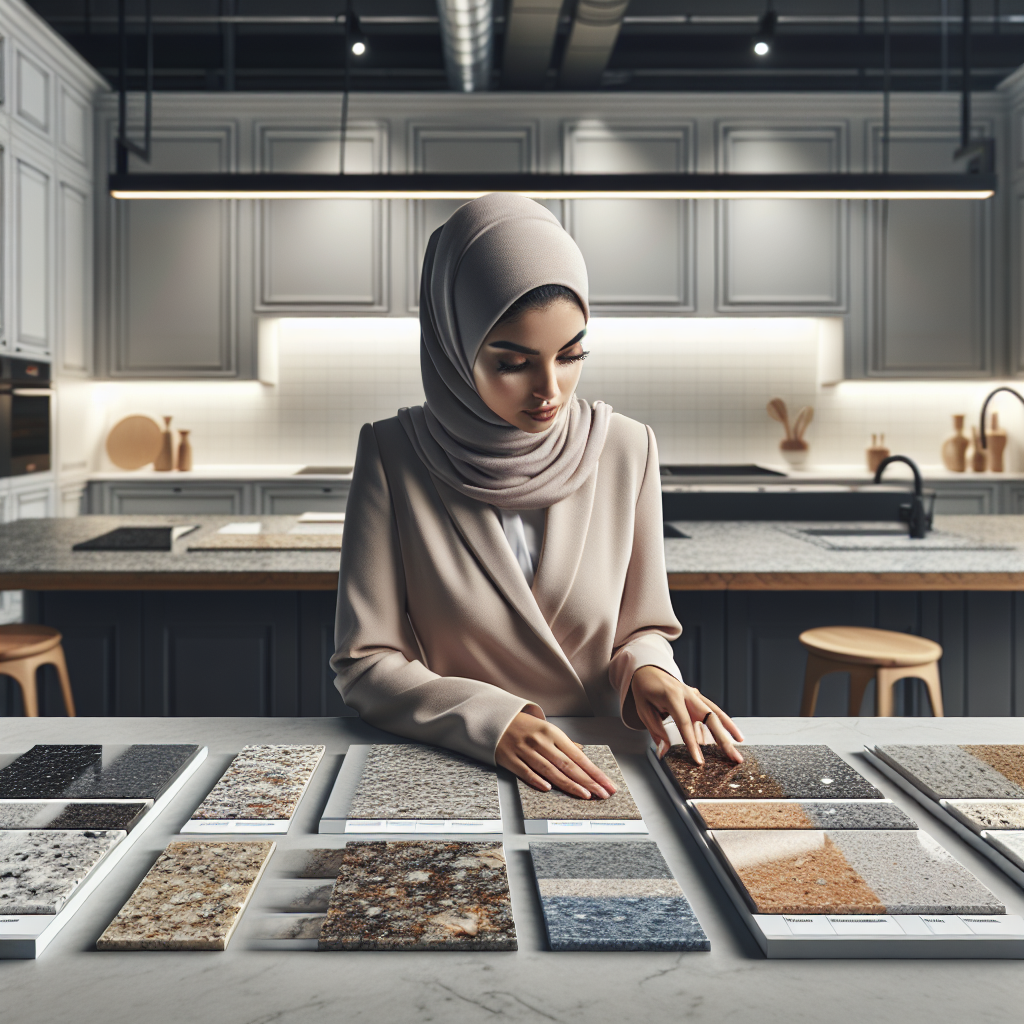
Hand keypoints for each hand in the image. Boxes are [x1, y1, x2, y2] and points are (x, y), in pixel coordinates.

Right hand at [496, 712, 617, 798]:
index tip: (607, 784)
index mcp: (552, 733)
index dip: (594, 771)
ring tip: (585, 795)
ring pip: (550, 770)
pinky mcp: (510, 759)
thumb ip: (564, 743)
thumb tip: (582, 753)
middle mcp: (541, 742)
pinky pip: (525, 771)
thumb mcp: (546, 729)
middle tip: (603, 793)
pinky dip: (537, 780)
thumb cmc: (523, 726)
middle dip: (588, 781)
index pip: (578, 756)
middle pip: (568, 765)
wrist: (494, 719)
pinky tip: (548, 789)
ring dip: (569, 784)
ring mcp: (525, 750)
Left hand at [630, 665, 744, 765]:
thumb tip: (664, 752)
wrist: (648, 669)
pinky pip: (713, 710)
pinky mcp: (698, 697)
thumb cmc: (645, 690)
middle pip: (709, 718)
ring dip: (729, 730)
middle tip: (734, 756)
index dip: (692, 744)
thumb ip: (656, 730)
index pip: (685, 723)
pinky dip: (724, 723)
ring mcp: (694, 694)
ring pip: (716, 712)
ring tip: (739, 745)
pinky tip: (732, 735)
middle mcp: (687, 693)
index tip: (699, 761)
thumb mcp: (644, 710)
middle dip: (723, 739)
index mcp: (672, 695)